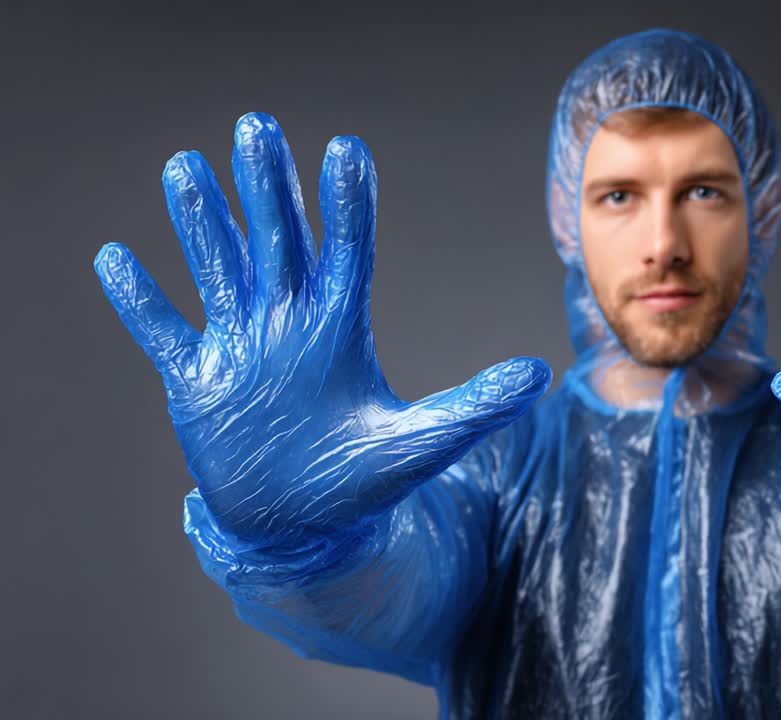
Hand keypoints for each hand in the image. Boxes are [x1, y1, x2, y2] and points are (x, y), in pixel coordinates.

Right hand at [94, 113, 549, 549]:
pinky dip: (138, 302)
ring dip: (201, 223)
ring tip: (186, 167)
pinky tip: (117, 259)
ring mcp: (239, 347)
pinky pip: (160, 332)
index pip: (345, 251)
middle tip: (257, 126)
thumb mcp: (421, 443)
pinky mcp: (196, 381)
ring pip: (217, 268)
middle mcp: (287, 323)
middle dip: (266, 186)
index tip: (347, 150)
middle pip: (276, 239)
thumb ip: (475, 407)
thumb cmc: (360, 480)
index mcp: (338, 328)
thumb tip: (539, 377)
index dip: (346, 204)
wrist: (301, 525)